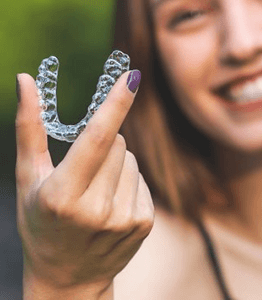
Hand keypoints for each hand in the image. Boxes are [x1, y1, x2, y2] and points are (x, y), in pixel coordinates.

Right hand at [15, 70, 153, 291]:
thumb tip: (25, 80)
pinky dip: (128, 183)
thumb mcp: (27, 178)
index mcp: (62, 195)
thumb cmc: (40, 222)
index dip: (116, 103)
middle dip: (103, 144)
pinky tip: (111, 205)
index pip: (96, 138)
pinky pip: (142, 179)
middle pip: (117, 142)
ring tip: (96, 193)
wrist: (67, 279)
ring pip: (131, 159)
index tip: (132, 76)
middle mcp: (96, 209)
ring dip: (116, 165)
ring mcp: (123, 219)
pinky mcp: (143, 223)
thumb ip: (29, 127)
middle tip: (83, 172)